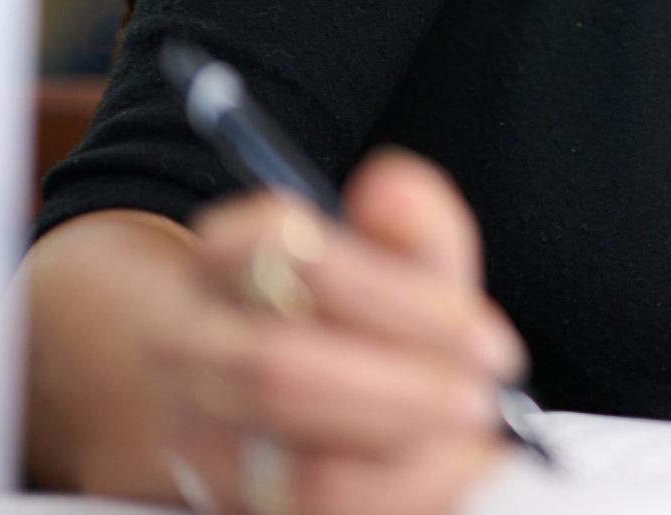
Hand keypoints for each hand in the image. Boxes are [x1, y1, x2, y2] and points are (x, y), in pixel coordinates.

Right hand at [145, 149, 522, 514]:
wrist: (273, 397)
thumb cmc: (357, 320)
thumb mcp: (397, 263)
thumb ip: (414, 226)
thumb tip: (389, 187)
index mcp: (227, 258)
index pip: (282, 254)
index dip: (390, 299)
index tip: (480, 334)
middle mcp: (189, 348)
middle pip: (277, 369)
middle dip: (404, 392)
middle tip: (481, 396)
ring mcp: (197, 440)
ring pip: (297, 472)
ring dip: (408, 459)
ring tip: (469, 441)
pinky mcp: (225, 505)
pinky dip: (400, 500)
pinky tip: (446, 473)